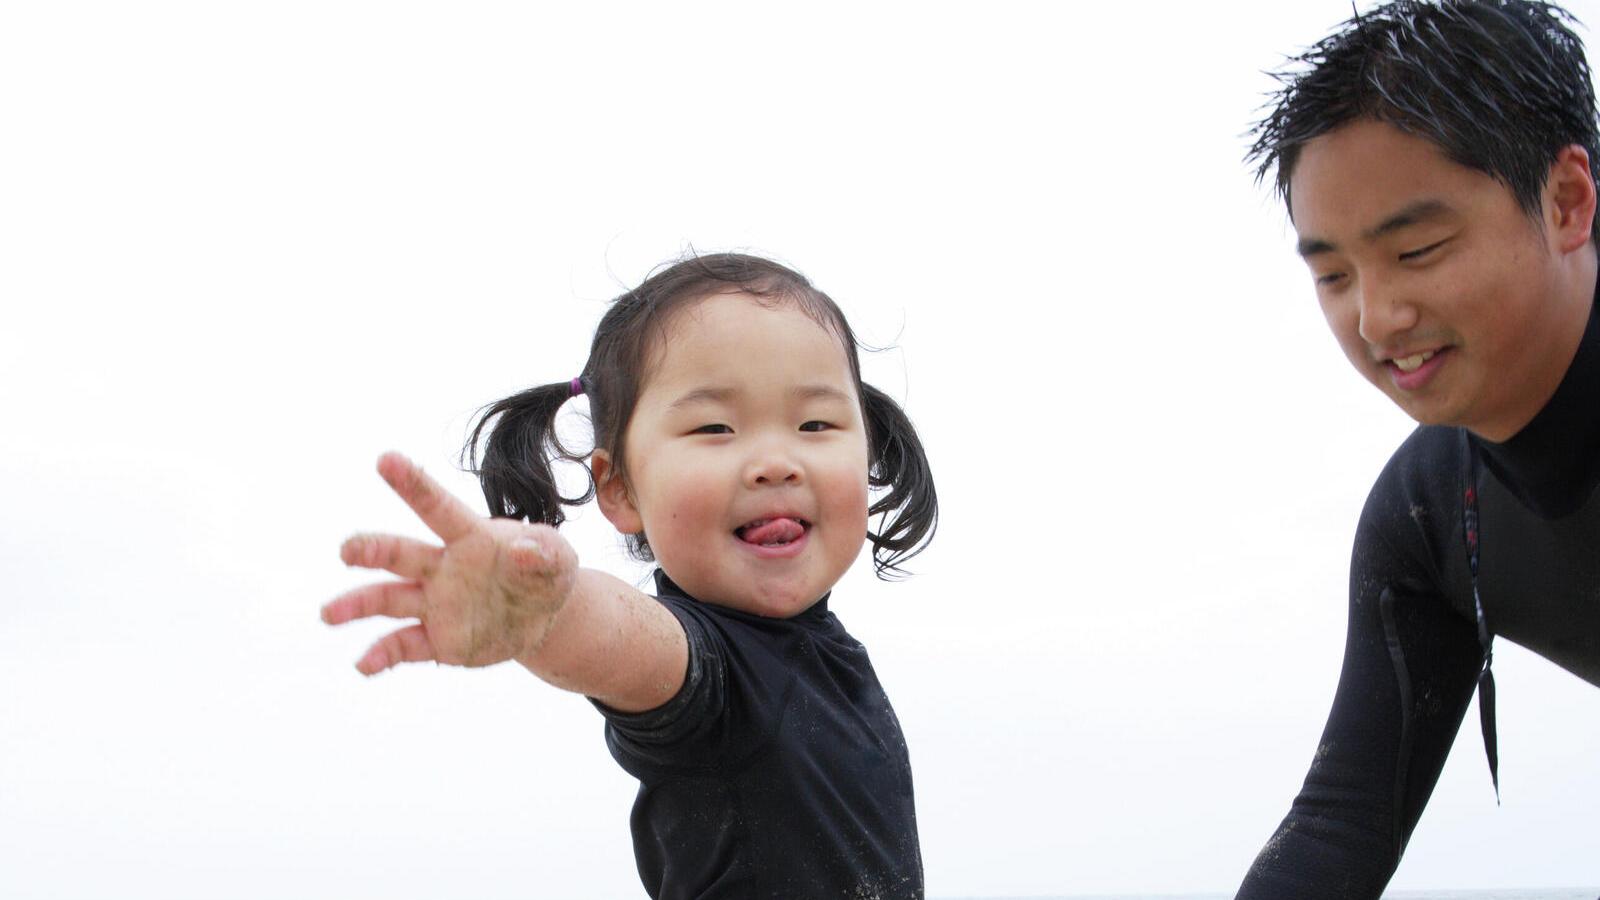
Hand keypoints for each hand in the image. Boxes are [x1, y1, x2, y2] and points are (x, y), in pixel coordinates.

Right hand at [322, 452, 577, 674]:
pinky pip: (404, 645)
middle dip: (373, 550)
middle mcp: (442, 567)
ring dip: (358, 605)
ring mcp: (435, 604)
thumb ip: (545, 552)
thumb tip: (523, 550)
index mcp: (470, 537)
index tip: (384, 459)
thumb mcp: (559, 559)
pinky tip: (362, 665)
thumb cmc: (545, 573)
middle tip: (348, 549)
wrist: (542, 616)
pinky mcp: (438, 640)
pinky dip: (381, 654)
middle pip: (401, 554)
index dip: (413, 484)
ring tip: (329, 614)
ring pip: (389, 600)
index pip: (438, 507)